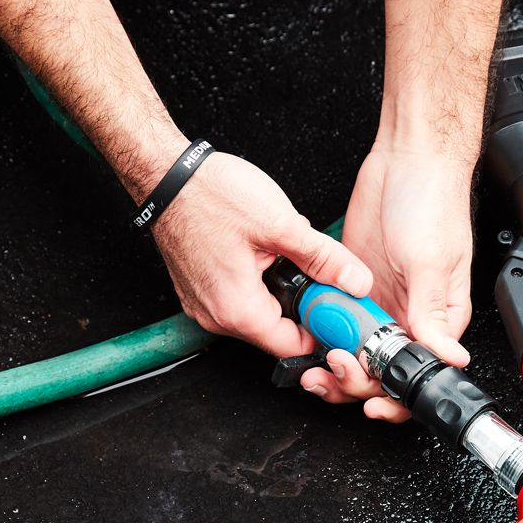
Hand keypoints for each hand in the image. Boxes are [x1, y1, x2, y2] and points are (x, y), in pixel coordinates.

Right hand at [150, 150, 373, 357]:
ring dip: (282, 290)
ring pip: (261, 314)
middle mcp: (217, 317)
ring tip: (286, 251)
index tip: (341, 309)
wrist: (166, 176)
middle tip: (320, 272)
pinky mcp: (200, 290)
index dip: (324, 330)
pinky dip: (261, 282)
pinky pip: (241, 299)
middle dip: (304, 304)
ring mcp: (205, 305)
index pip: (295, 347)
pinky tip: (265, 251)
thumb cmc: (211, 195)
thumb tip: (356, 282)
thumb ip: (324, 259)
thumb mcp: (281, 225)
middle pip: (278, 332)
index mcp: (239, 310)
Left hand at [300, 146, 474, 421]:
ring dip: (333, 366)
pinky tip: (309, 333)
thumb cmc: (433, 202)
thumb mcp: (431, 262)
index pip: (416, 372)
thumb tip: (447, 357)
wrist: (405, 160)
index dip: (392, 394)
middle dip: (354, 381)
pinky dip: (321, 333)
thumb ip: (431, 313)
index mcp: (438, 319)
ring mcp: (379, 304)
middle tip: (334, 368)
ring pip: (355, 353)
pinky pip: (336, 322)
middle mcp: (409, 316)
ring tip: (315, 367)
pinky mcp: (354, 287)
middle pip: (380, 371)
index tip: (370, 400)